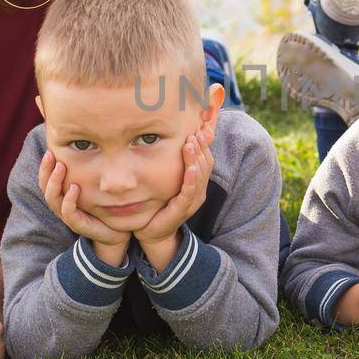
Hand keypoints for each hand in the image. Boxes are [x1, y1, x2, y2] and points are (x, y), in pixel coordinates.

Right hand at [38, 148, 128, 263]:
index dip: (45, 166)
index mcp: (62, 196)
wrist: (115, 232)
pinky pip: (68, 213)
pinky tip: (75, 188)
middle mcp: (61, 205)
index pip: (46, 180)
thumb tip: (90, 147)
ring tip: (61, 167)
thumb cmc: (103, 208)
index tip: (50, 150)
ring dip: (55, 182)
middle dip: (46, 170)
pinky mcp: (79, 225)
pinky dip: (69, 200)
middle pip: (44, 187)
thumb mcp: (94, 187)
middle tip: (50, 155)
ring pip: (53, 199)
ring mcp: (69, 216)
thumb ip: (89, 172)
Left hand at [135, 124, 216, 267]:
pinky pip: (190, 191)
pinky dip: (192, 178)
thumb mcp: (168, 182)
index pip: (206, 159)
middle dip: (201, 146)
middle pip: (206, 164)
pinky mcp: (183, 209)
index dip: (205, 143)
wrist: (153, 233)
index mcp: (197, 183)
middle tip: (197, 129)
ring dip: (196, 157)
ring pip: (199, 175)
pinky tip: (191, 167)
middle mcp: (199, 191)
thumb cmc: (159, 205)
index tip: (202, 125)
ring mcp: (193, 201)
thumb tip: (171, 142)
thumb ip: (173, 166)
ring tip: (192, 142)